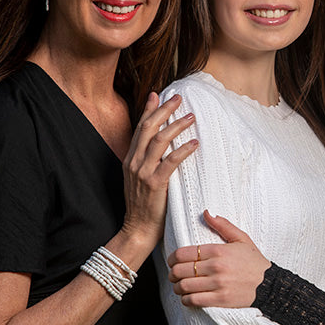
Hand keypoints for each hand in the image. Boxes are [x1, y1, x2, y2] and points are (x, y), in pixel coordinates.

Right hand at [121, 92, 196, 252]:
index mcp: (130, 160)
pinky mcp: (155, 184)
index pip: (139, 129)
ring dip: (176, 126)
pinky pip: (170, 162)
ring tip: (191, 117)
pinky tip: (195, 143)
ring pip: (159, 141)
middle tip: (179, 98)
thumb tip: (161, 148)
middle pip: (148, 128)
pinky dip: (183, 150)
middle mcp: (134, 163)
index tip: (157, 94)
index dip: (148, 110)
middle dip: (163, 110)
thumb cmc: (143, 206)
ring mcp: (143, 173)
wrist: (137, 230)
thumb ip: (147, 162)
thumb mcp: (139, 180)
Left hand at [168, 211, 270, 307]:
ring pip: (184, 286)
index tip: (172, 262)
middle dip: (172, 274)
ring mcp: (218, 284)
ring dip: (177, 287)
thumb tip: (206, 212)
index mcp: (218, 250)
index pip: (183, 254)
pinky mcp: (220, 300)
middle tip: (174, 275)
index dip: (172, 259)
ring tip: (179, 287)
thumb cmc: (254, 261)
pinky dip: (186, 300)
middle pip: (179, 270)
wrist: (270, 285)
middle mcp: (216, 267)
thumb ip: (223, 225)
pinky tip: (188, 297)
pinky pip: (193, 300)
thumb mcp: (242, 239)